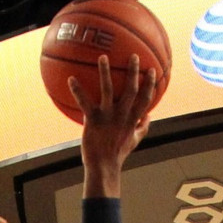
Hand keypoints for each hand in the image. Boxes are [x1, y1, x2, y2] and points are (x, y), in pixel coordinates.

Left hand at [72, 55, 156, 192]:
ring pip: (107, 89)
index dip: (150, 84)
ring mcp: (107, 116)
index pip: (145, 99)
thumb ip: (142, 127)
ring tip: (103, 57)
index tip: (152, 70)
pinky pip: (84, 102)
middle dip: (133, 71)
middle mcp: (122, 115)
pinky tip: (70, 78)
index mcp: (132, 119)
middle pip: (130, 89)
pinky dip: (77, 90)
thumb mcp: (134, 140)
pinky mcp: (93, 120)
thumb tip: (149, 116)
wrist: (103, 166)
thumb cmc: (118, 153)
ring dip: (105, 72)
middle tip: (134, 56)